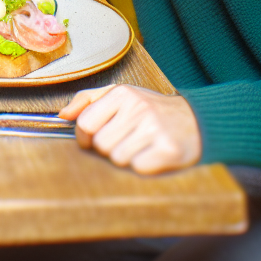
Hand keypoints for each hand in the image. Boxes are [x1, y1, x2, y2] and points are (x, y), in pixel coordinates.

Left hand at [59, 84, 201, 174]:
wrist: (197, 121)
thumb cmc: (152, 110)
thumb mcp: (121, 95)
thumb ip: (87, 100)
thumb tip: (62, 114)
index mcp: (123, 93)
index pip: (85, 123)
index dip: (85, 137)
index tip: (94, 139)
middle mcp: (138, 107)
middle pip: (100, 144)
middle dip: (109, 148)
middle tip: (127, 140)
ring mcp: (154, 128)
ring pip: (117, 158)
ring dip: (126, 158)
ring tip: (141, 146)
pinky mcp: (168, 149)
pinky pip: (138, 168)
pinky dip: (143, 166)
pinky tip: (153, 154)